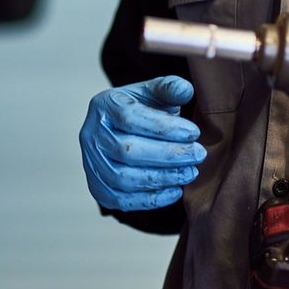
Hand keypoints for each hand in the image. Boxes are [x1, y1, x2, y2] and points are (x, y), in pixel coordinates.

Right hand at [79, 76, 205, 211]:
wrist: (124, 130)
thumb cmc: (146, 107)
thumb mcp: (157, 91)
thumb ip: (171, 88)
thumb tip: (185, 91)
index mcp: (105, 104)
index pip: (131, 118)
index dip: (164, 128)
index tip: (194, 133)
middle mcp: (91, 134)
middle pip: (127, 151)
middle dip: (168, 155)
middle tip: (198, 154)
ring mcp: (91, 163)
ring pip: (123, 179)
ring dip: (161, 178)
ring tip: (190, 173)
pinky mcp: (97, 188)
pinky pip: (121, 200)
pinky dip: (150, 199)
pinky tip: (176, 191)